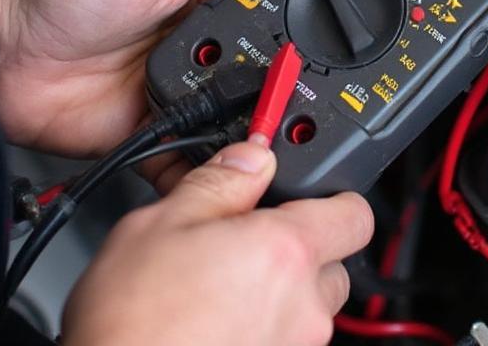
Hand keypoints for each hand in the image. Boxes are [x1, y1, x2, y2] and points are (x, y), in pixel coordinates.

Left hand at [0, 0, 303, 156]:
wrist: (0, 49)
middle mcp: (204, 26)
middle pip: (272, 46)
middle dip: (290, 60)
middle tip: (306, 69)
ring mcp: (187, 76)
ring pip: (247, 99)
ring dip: (261, 108)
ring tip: (276, 115)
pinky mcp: (165, 123)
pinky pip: (205, 144)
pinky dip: (221, 155)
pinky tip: (237, 155)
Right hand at [62, 141, 372, 345]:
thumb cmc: (132, 324)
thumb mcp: (160, 223)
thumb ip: (219, 182)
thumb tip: (250, 158)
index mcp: (286, 253)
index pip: (355, 213)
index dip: (332, 197)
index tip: (305, 194)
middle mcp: (304, 307)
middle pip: (335, 263)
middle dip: (300, 249)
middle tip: (248, 242)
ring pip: (310, 307)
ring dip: (282, 293)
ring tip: (226, 287)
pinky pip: (287, 340)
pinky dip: (265, 329)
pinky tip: (219, 321)